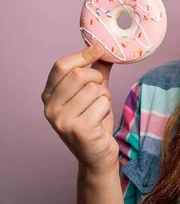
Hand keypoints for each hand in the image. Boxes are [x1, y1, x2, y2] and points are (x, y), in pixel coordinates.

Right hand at [42, 44, 117, 174]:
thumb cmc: (94, 122)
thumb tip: (103, 49)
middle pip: (79, 75)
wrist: (97, 155)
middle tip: (101, 91)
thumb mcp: (93, 94)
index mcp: (49, 96)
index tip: (99, 48)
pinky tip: (100, 122)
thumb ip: (96, 72)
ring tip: (99, 111)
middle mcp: (50, 108)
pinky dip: (107, 110)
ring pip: (94, 90)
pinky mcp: (78, 129)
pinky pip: (102, 104)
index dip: (82, 55)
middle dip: (97, 79)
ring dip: (105, 97)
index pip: (61, 66)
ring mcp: (61, 120)